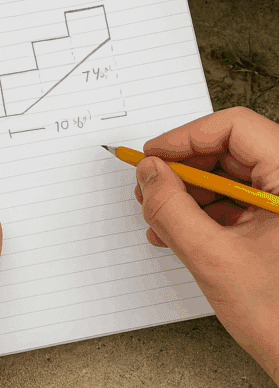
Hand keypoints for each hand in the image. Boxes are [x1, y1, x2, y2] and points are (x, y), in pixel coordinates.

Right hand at [135, 105, 278, 384]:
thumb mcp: (214, 259)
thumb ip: (173, 209)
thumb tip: (150, 173)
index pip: (236, 128)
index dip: (188, 137)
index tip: (155, 155)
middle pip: (231, 151)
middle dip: (184, 168)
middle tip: (151, 185)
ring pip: (231, 178)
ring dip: (190, 193)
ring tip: (158, 215)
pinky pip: (238, 203)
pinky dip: (205, 214)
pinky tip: (176, 233)